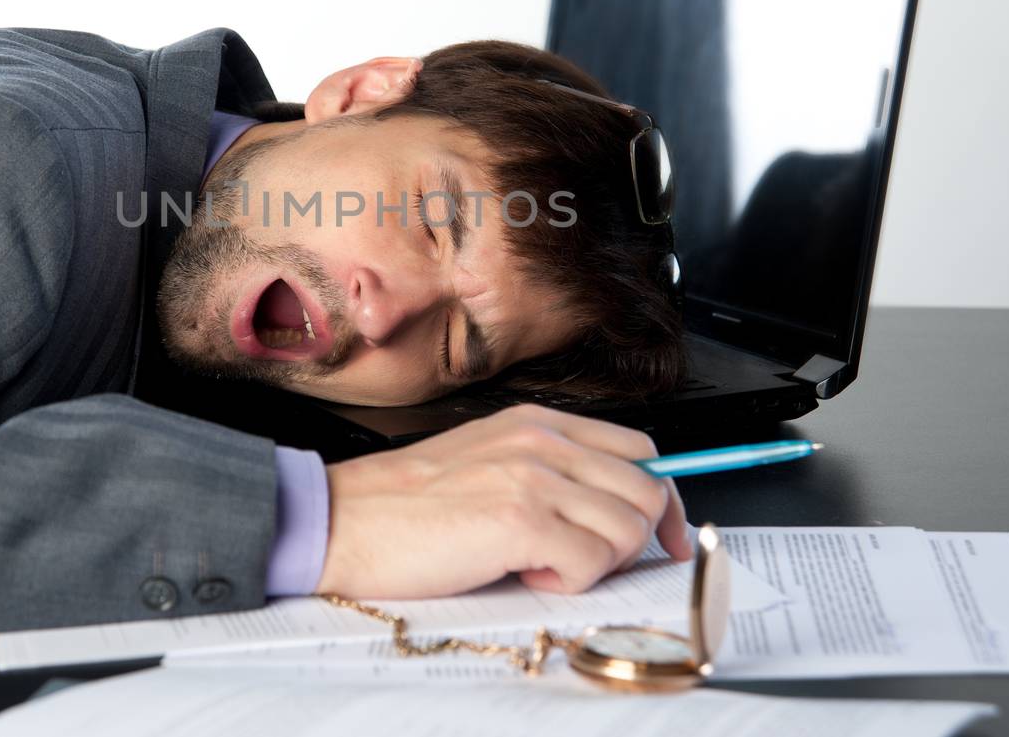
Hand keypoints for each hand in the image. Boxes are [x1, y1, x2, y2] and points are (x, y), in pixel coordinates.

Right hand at [314, 403, 690, 599]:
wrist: (341, 520)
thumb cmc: (403, 506)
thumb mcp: (485, 463)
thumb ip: (548, 473)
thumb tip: (613, 513)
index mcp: (536, 423)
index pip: (640, 450)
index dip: (663, 500)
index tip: (667, 538)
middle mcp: (541, 440)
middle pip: (647, 491)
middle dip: (632, 542)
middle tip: (584, 564)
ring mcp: (533, 476)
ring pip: (628, 530)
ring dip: (594, 564)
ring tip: (538, 565)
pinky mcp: (520, 519)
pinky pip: (591, 564)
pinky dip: (565, 584)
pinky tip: (521, 573)